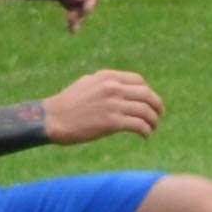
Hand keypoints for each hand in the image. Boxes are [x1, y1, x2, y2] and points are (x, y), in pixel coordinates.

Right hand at [39, 69, 162, 144]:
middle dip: (157, 106)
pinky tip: (145, 135)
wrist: (53, 119)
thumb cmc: (68, 103)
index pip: (139, 81)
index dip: (148, 92)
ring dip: (153, 121)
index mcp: (107, 77)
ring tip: (152, 127)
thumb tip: (123, 86)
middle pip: (147, 95)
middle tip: (158, 115)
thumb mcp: (87, 83)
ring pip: (146, 111)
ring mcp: (113, 105)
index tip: (149, 102)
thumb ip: (106, 83)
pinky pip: (139, 125)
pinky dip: (146, 131)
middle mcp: (112, 88)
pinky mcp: (112, 122)